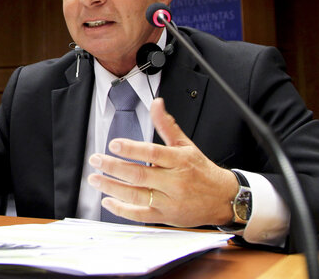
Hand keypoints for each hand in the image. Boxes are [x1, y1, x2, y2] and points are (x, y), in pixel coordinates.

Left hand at [87, 97, 238, 226]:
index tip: (113, 144)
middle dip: (113, 167)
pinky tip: (107, 201)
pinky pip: (140, 214)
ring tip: (95, 179)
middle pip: (140, 175)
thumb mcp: (186, 145)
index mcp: (179, 161)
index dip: (132, 149)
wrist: (223, 199)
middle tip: (96, 160)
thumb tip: (156, 103)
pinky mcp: (164, 216)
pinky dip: (122, 210)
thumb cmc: (201, 171)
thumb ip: (167, 125)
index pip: (153, 153)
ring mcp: (168, 201)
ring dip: (112, 187)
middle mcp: (174, 182)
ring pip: (136, 195)